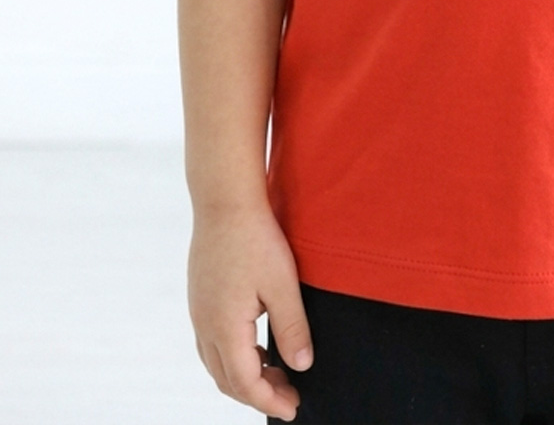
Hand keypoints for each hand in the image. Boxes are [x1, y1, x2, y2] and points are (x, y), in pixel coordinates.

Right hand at [187, 201, 313, 421]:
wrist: (224, 201)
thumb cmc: (255, 238)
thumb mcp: (283, 284)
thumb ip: (293, 328)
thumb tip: (302, 366)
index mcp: (224, 328)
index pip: (245, 383)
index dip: (270, 401)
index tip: (293, 409)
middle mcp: (205, 326)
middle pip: (227, 380)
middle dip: (258, 394)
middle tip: (290, 396)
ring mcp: (198, 313)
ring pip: (217, 364)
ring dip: (245, 377)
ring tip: (277, 374)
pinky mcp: (200, 299)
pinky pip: (212, 344)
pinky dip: (234, 357)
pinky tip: (257, 347)